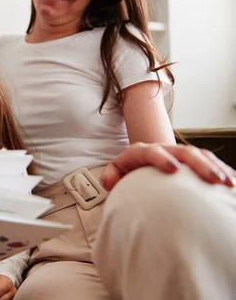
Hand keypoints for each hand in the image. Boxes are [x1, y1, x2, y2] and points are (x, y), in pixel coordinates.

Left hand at [100, 142, 235, 190]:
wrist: (140, 163)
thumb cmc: (128, 172)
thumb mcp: (116, 172)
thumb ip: (110, 176)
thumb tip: (110, 182)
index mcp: (142, 151)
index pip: (152, 151)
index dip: (163, 158)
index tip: (174, 169)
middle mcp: (164, 149)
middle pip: (184, 151)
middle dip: (200, 164)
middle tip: (213, 179)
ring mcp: (179, 153)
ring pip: (201, 155)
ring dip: (216, 168)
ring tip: (228, 183)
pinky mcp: (191, 160)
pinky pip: (210, 162)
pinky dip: (222, 170)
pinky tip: (233, 182)